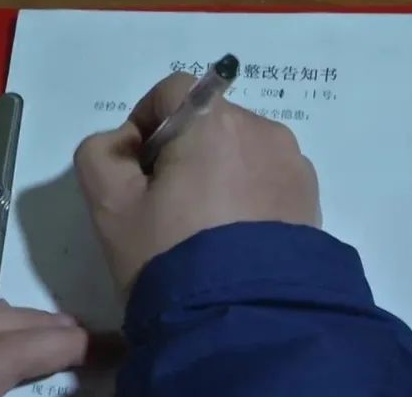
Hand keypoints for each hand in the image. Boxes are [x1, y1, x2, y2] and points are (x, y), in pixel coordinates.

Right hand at [74, 73, 322, 294]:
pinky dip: (247, 198)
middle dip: (182, 152)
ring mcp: (293, 166)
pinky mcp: (311, 200)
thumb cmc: (167, 252)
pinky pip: (267, 181)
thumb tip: (128, 144)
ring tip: (202, 230)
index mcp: (213, 120)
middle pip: (208, 122)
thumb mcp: (107, 204)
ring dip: (217, 175)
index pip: (172, 91)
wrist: (241, 319)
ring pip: (240, 152)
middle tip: (164, 208)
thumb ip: (100, 153)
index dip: (145, 122)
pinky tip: (233, 241)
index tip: (136, 170)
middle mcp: (262, 131)